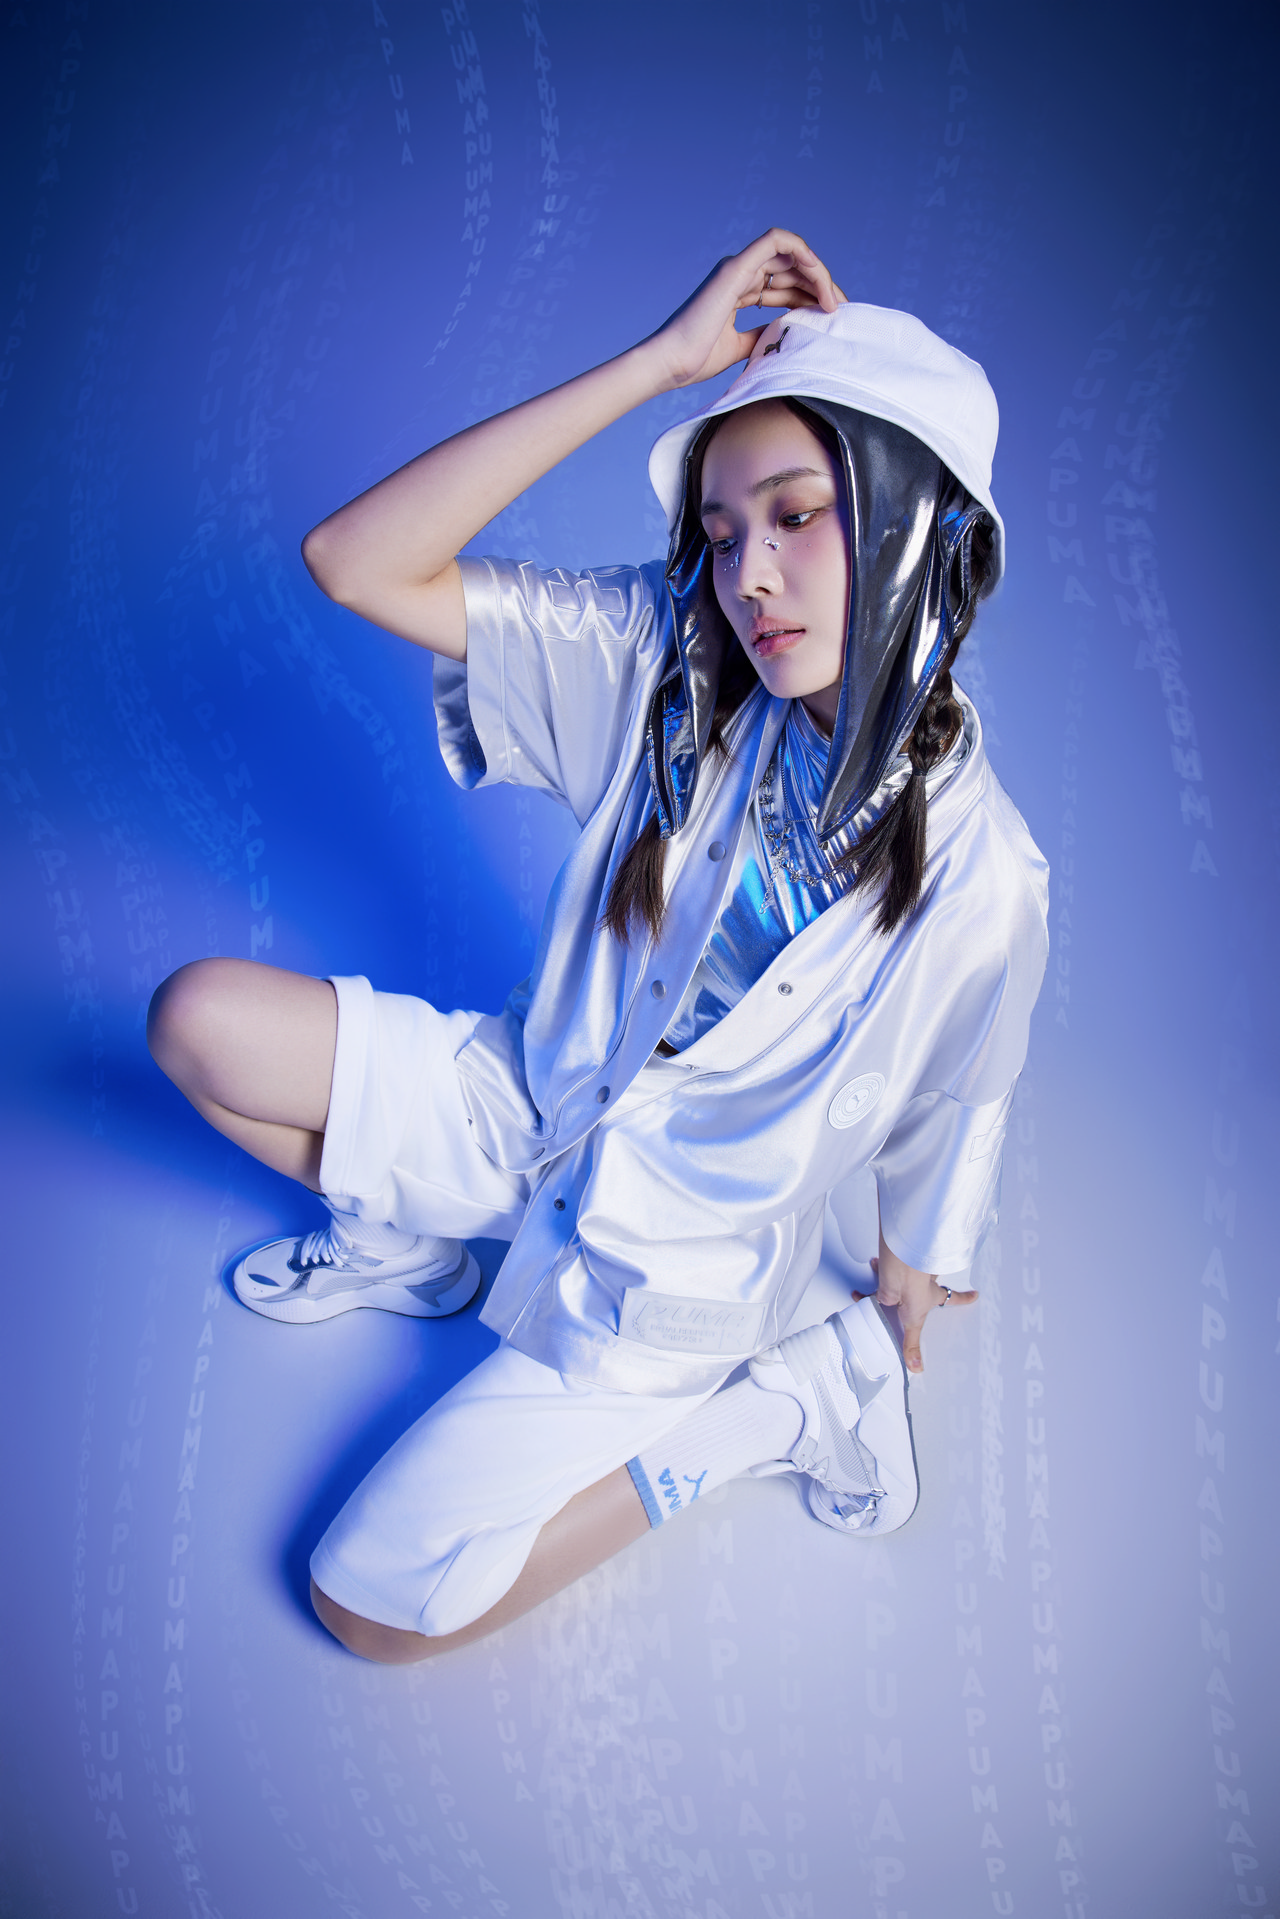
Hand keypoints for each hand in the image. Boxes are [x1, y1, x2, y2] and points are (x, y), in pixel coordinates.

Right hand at [646, 227, 846, 390]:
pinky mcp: (735, 268)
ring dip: (817, 273)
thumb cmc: (696, 359)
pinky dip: (801, 250)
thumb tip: (785, 336)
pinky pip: (776, 240)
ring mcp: (737, 268)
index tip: (829, 317)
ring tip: (833, 302)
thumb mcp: (740, 347)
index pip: (785, 284)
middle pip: (792, 269)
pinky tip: (818, 273)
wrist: (671, 363)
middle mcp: (740, 274)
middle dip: (820, 286)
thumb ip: (762, 336)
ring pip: (790, 254)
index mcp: (739, 290)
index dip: (811, 296)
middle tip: (839, 310)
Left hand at [853, 1230, 976, 1375]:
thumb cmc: (916, 1286)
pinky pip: (874, 1286)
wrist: (900, 1271)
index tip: (974, 1295)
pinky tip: (858, 1296)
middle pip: (926, 1285)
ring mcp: (904, 1281)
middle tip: (919, 1290)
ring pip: (900, 1282)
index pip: (952, 1298)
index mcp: (933, 1295)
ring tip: (888, 1292)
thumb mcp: (916, 1322)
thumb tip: (917, 1365)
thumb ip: (913, 1343)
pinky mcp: (885, 1281)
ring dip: (893, 1283)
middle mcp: (919, 1287)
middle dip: (923, 1285)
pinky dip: (864, 1292)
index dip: (964, 1298)